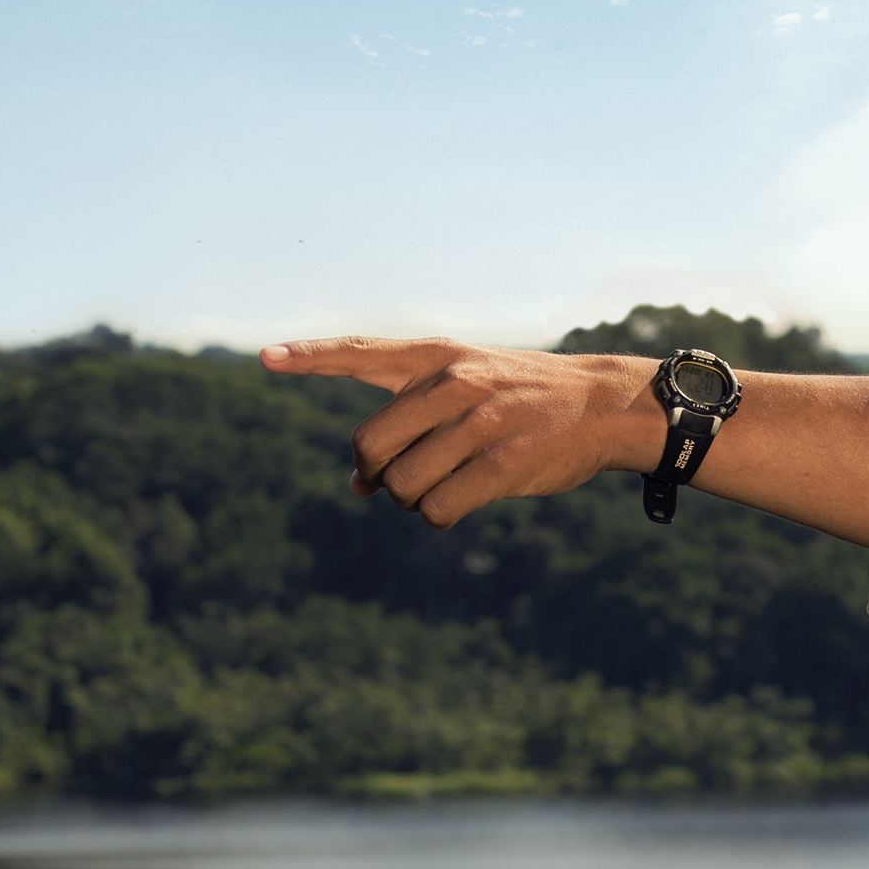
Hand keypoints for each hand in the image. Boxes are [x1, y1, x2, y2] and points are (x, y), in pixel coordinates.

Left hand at [260, 337, 663, 525]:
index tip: (265, 357)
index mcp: (437, 357)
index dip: (311, 357)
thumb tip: (356, 486)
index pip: (361, 352)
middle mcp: (453, 383)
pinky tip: (460, 503)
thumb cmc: (523, 402)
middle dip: (376, 474)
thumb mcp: (467, 388)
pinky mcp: (504, 464)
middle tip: (404, 477)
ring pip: (402, 485)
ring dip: (412, 500)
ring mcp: (479, 423)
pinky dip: (439, 516)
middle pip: (369, 446)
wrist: (602, 406)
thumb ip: (410, 420)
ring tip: (443, 486)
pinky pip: (439, 509)